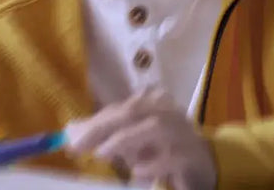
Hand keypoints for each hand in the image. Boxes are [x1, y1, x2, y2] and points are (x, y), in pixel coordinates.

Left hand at [65, 89, 215, 189]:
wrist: (204, 165)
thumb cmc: (162, 150)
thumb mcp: (133, 140)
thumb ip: (107, 133)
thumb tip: (71, 129)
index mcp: (155, 103)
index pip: (121, 108)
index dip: (94, 121)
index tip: (70, 135)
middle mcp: (169, 112)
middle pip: (134, 112)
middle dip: (103, 127)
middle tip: (76, 144)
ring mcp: (182, 133)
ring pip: (154, 128)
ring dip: (126, 139)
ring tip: (102, 153)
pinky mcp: (190, 157)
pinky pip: (170, 157)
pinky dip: (152, 164)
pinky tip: (138, 171)